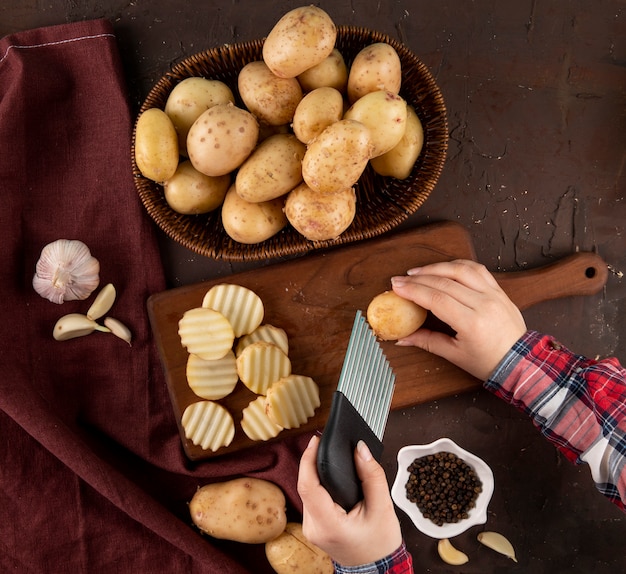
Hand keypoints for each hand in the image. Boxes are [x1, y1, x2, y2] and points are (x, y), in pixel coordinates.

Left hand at [297, 435, 401, 566]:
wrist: (377, 568)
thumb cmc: (380, 543)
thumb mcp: (383, 507)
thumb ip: (371, 475)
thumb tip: (360, 449)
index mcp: (328, 525)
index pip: (308, 485)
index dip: (308, 459)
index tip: (315, 441)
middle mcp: (313, 527)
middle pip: (306, 486)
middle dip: (315, 463)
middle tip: (326, 444)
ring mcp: (310, 528)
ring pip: (308, 491)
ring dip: (317, 474)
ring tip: (332, 459)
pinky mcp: (313, 526)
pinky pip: (312, 499)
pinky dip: (320, 485)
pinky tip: (331, 478)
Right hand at [391, 259, 526, 380]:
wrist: (521, 362)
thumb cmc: (488, 362)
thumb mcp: (455, 355)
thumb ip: (427, 341)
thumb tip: (402, 338)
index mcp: (472, 323)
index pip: (436, 298)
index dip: (413, 290)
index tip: (396, 287)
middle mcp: (484, 304)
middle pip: (444, 282)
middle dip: (418, 279)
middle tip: (400, 279)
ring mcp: (493, 294)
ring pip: (461, 270)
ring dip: (436, 267)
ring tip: (418, 271)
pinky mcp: (499, 290)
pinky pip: (477, 269)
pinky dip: (457, 265)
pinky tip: (443, 268)